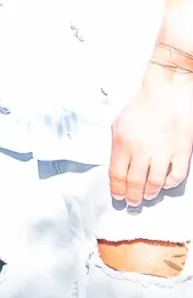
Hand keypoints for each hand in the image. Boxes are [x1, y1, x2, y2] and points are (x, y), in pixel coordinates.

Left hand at [110, 66, 192, 206]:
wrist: (166, 95)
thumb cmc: (141, 108)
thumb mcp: (118, 125)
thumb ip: (117, 147)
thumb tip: (118, 168)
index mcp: (122, 144)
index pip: (117, 176)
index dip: (117, 190)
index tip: (118, 196)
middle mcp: (142, 151)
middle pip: (135, 184)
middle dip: (132, 197)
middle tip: (132, 202)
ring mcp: (163, 153)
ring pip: (155, 184)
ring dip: (150, 193)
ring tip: (147, 195)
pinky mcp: (180, 153)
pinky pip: (175, 177)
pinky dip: (169, 184)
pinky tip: (164, 183)